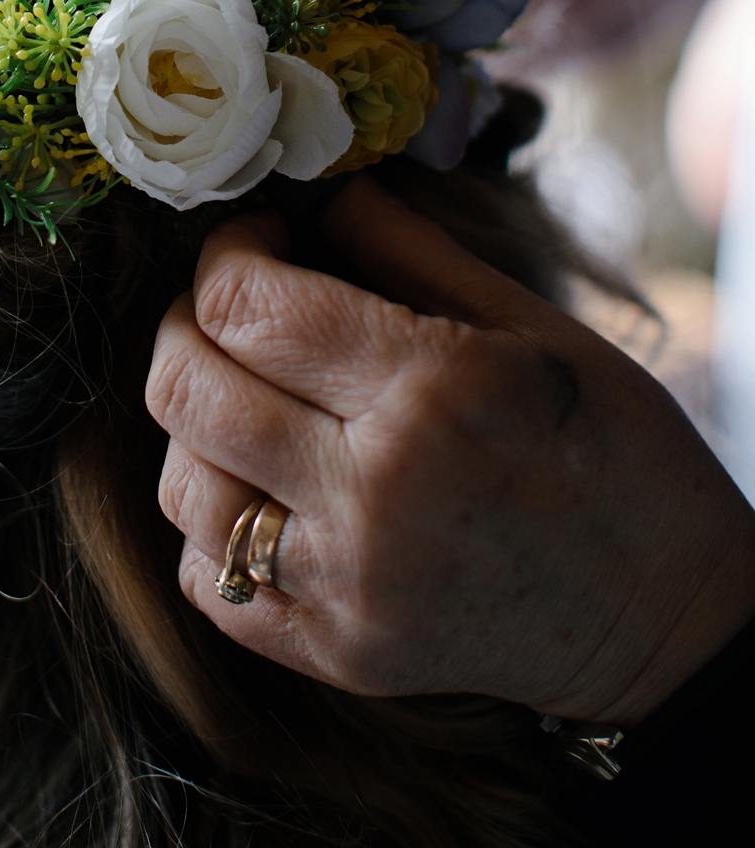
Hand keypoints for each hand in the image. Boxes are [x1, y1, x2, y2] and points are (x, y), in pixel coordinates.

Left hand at [146, 181, 754, 722]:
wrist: (668, 621)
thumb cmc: (616, 455)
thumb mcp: (536, 328)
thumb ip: (413, 252)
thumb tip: (325, 193)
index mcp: (431, 390)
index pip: (247, 304)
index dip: (227, 254)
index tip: (257, 241)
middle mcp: (372, 492)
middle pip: (183, 387)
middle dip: (185, 321)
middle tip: (234, 306)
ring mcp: (345, 587)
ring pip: (179, 484)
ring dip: (193, 423)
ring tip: (249, 397)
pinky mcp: (336, 654)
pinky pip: (207, 583)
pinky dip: (210, 525)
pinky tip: (259, 487)